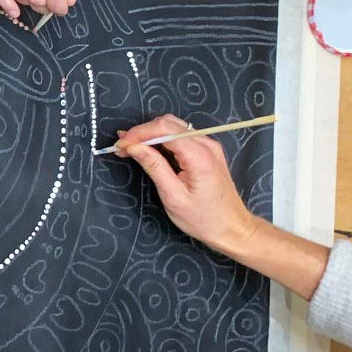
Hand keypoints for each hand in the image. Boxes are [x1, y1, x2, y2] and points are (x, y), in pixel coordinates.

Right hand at [116, 115, 257, 253]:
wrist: (232, 227)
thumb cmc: (203, 219)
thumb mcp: (173, 196)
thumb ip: (154, 166)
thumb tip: (133, 147)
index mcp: (199, 155)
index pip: (163, 129)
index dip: (138, 134)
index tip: (120, 145)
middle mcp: (206, 143)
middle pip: (168, 123)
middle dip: (142, 132)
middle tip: (122, 147)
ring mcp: (209, 145)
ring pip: (173, 127)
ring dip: (150, 134)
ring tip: (131, 148)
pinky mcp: (208, 150)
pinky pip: (181, 136)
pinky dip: (162, 139)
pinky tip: (148, 149)